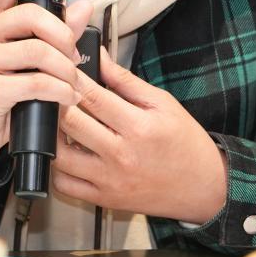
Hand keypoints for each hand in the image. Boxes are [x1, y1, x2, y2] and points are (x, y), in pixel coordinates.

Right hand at [0, 0, 94, 170]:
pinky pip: (35, 83)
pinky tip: (66, 99)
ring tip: (73, 84)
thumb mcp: (22, 62)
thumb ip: (52, 33)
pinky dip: (60, 91)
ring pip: (38, 50)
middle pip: (31, 14)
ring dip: (66, 70)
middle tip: (73, 57)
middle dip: (64, 35)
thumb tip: (83, 6)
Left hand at [53, 48, 227, 223]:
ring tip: (58, 122)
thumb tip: (98, 57)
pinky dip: (57, 166)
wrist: (203, 186)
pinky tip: (65, 151)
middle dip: (57, 102)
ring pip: (60, 155)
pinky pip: (65, 184)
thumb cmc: (184, 141)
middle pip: (70, 123)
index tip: (63, 68)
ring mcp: (110, 180)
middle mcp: (121, 155)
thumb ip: (124, 80)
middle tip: (53, 91)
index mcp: (138, 127)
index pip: (92, 97)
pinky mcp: (104, 199)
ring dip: (52, 135)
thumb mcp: (162, 102)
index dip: (71, 79)